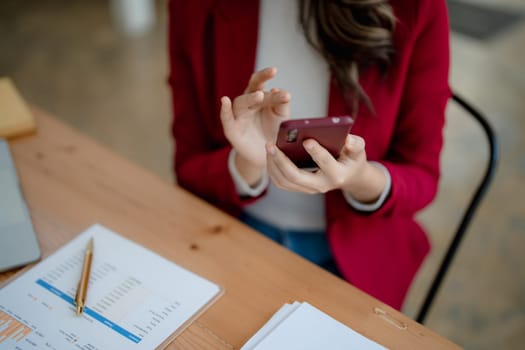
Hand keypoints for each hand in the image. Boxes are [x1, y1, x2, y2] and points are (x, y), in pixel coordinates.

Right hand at [220, 67, 289, 184]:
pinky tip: (224, 100)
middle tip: (272, 72)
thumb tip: (277, 90)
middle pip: (252, 88)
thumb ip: (282, 105)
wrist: (265, 156)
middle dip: (261, 78)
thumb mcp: (282, 118)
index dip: (269, 78)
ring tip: (259, 95)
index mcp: (260, 98)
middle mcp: (248, 104)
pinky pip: (226, 118)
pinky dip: (225, 110)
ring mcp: (239, 116)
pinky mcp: (232, 130)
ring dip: (250, 98)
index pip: (264, 84)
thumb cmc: (272, 133)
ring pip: (241, 103)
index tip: (278, 74)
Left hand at [266, 135, 385, 201]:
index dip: (317, 152)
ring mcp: (308, 189)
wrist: (348, 176)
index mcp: (337, 174)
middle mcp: (321, 185)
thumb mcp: (358, 150)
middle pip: (296, 177)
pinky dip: (273, 169)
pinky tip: (270, 154)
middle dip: (281, 161)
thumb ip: (355, 144)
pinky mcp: (299, 188)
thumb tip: (346, 139)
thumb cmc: (352, 159)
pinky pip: (281, 182)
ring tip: (269, 146)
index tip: (306, 140)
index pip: (325, 163)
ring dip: (273, 165)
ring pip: (284, 181)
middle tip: (271, 144)